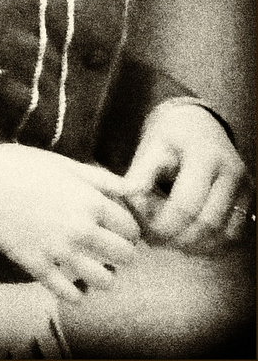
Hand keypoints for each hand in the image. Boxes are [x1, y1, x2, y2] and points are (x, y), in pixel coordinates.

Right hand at [0, 142, 140, 301]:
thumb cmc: (17, 165)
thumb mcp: (62, 164)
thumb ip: (101, 178)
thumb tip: (136, 188)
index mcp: (90, 202)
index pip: (130, 227)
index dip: (126, 228)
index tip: (116, 228)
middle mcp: (82, 230)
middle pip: (125, 256)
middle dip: (122, 253)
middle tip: (107, 248)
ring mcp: (60, 251)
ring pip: (105, 280)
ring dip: (105, 276)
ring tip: (93, 268)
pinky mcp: (38, 266)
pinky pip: (70, 294)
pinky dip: (76, 293)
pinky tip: (71, 284)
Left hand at [121, 101, 251, 253]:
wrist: (200, 124)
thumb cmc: (171, 136)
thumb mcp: (151, 146)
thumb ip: (139, 173)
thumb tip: (124, 196)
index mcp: (205, 156)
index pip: (186, 204)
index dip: (164, 225)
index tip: (145, 233)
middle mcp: (231, 173)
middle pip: (206, 223)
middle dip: (178, 239)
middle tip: (154, 242)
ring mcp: (245, 187)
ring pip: (223, 234)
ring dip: (195, 245)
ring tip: (169, 242)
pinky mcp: (249, 199)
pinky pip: (234, 234)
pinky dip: (212, 244)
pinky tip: (188, 240)